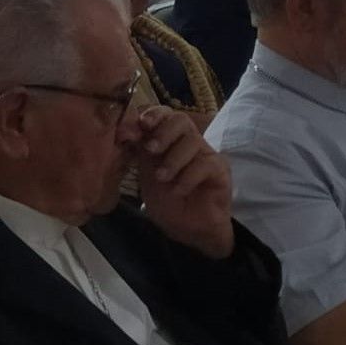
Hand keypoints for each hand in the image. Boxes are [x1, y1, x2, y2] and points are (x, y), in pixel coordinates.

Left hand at [134, 106, 234, 257]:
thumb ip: (140, 151)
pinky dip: (187, 177)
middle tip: (152, 150)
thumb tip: (126, 128)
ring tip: (163, 179)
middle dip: (163, 132)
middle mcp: (188, 143)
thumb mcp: (146, 175)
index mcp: (169, 141)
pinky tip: (178, 190)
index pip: (165, 115)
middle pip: (181, 120)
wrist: (187, 230)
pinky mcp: (220, 171)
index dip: (154, 114)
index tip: (141, 124)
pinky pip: (205, 164)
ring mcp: (206, 155)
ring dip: (173, 160)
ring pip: (192, 141)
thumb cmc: (167, 202)